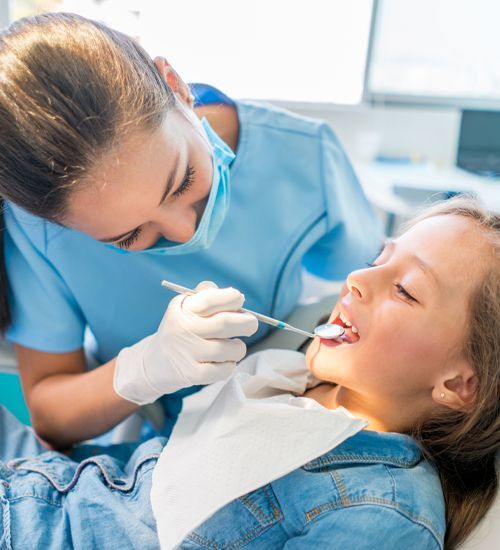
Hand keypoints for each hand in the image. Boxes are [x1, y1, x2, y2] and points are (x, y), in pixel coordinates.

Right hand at [114, 282, 257, 404]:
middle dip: (247, 323)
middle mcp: (184, 329)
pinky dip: (229, 365)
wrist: (154, 363)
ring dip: (238, 348)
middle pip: (225, 323)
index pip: (212, 299)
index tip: (239, 301)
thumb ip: (207, 296)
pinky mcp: (191, 374)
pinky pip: (224, 370)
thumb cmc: (180, 330)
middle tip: (251, 324)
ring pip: (230, 349)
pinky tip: (222, 361)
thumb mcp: (185, 308)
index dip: (233, 298)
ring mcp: (187, 352)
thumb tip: (236, 297)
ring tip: (232, 347)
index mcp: (183, 309)